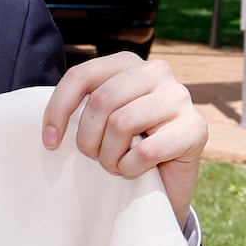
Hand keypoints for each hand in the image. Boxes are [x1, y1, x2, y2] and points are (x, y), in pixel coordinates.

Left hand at [42, 53, 205, 229]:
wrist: (165, 183)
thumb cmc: (126, 146)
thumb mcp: (99, 120)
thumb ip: (81, 107)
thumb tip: (50, 125)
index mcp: (127, 62)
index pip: (80, 76)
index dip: (58, 110)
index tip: (50, 142)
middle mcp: (157, 71)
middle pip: (101, 100)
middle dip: (88, 138)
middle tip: (95, 156)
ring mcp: (180, 97)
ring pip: (122, 124)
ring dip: (110, 156)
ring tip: (115, 163)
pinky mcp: (196, 128)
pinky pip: (145, 151)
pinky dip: (131, 168)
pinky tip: (135, 169)